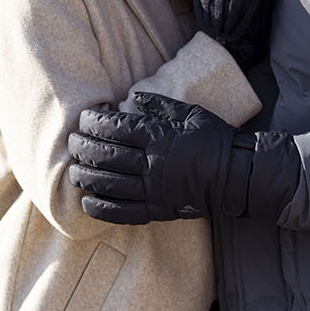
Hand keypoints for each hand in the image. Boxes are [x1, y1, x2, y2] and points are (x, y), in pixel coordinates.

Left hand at [67, 92, 300, 224]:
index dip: (95, 123)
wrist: (238, 176)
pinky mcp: (159, 211)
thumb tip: (132, 97)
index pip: (117, 128)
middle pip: (107, 155)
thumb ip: (160, 105)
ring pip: (110, 184)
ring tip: (74, 171)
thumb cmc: (215, 140)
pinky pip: (124, 213)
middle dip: (83, 148)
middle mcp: (154, 163)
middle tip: (72, 143)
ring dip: (87, 177)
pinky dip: (103, 209)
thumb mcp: (191, 113)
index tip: (84, 119)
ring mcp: (155, 190)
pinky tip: (88, 202)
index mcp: (161, 137)